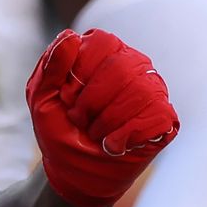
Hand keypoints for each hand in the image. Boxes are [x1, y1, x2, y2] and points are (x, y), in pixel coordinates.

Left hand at [26, 28, 176, 205]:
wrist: (72, 171)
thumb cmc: (59, 130)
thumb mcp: (42, 100)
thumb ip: (51, 68)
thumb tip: (69, 36)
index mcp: (105, 54)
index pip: (102, 42)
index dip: (80, 72)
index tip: (68, 97)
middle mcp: (134, 65)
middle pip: (122, 67)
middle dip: (92, 102)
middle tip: (80, 121)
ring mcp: (153, 90)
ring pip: (141, 92)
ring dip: (107, 121)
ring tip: (96, 133)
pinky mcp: (164, 118)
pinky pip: (155, 116)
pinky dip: (126, 136)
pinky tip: (114, 144)